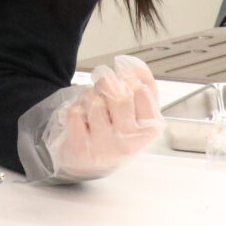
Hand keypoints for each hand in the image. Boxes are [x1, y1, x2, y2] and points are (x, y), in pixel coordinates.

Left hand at [45, 56, 163, 179]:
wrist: (92, 162)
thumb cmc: (117, 131)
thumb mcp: (139, 109)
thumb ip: (143, 82)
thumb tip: (132, 64)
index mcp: (149, 129)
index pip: (141, 89)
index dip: (128, 78)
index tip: (123, 82)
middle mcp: (130, 142)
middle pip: (119, 93)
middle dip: (107, 83)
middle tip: (104, 88)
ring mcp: (105, 147)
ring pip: (95, 100)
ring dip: (90, 96)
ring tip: (92, 106)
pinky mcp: (82, 149)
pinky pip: (75, 112)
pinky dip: (76, 108)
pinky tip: (82, 120)